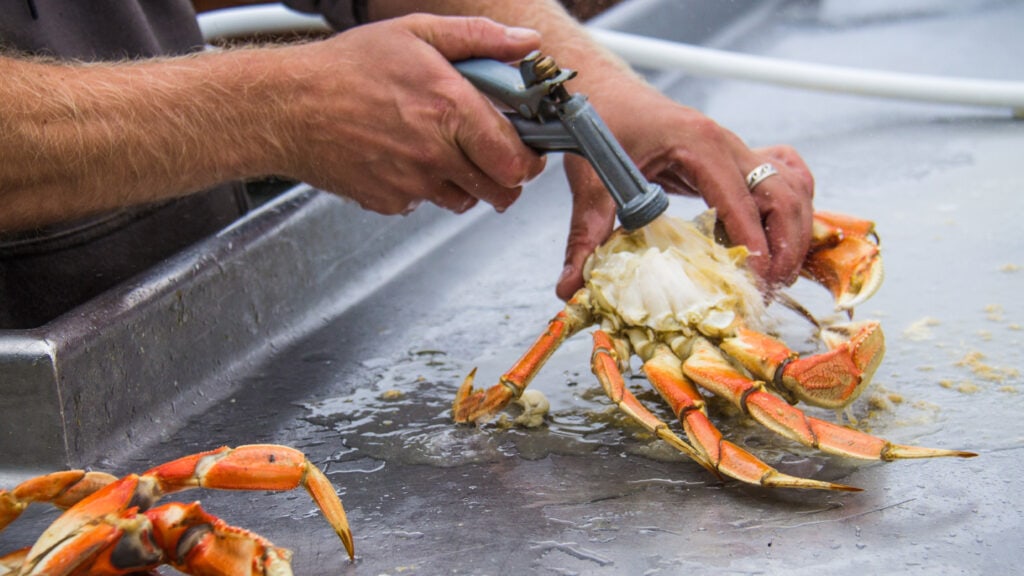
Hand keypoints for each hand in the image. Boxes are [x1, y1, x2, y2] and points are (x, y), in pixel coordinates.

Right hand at [276, 15, 545, 214]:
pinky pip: (425, 203)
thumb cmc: (346, 68)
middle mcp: (435, 152)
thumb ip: (479, 39)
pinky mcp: (391, 202)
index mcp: (450, 108)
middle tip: (494, 156)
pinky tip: (405, 156)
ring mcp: (412, 183)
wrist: (288, 108)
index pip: (516, 159)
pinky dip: (425, 187)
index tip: (527, 150)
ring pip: (465, 201)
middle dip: (505, 177)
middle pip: (500, 191)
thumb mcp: (417, 33)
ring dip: (466, 182)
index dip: (529, 159)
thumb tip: (525, 44)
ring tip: (442, 149)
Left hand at [556, 84, 813, 299]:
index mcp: (698, 143)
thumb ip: (585, 235)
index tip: (755, 283)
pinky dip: (790, 208)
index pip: (740, 199)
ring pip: (792, 187)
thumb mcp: (590, 181)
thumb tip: (570, 287)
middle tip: (772, 288)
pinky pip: (783, 177)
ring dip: (796, 231)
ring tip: (780, 275)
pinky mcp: (733, 157)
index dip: (753, 244)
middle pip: (783, 194)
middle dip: (787, 244)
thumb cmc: (598, 124)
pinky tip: (778, 238)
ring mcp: (735, 148)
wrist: (602, 90)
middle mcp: (727, 143)